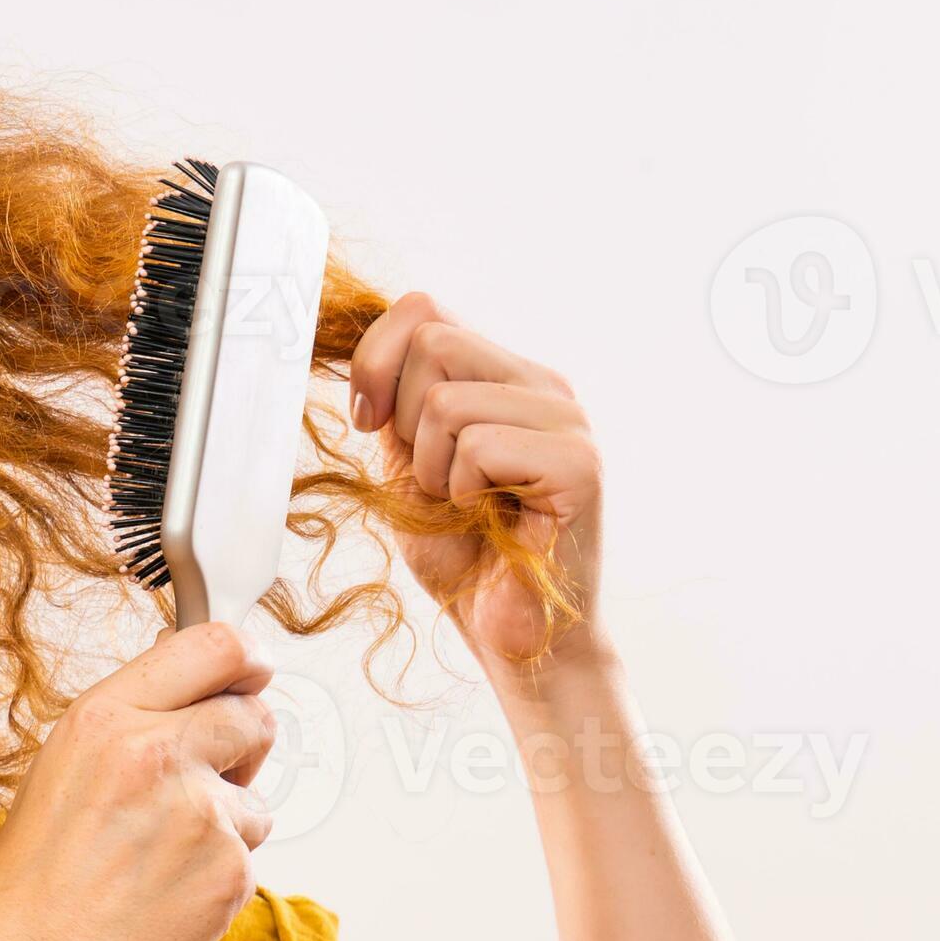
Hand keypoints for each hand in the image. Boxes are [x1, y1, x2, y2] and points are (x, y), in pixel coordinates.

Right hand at [0, 621, 278, 940]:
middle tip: (206, 781)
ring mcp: (198, 812)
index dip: (248, 658)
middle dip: (244, 748)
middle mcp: (155, 752)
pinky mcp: (228, 870)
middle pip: (254, 716)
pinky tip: (166, 898)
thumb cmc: (36, 880)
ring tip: (158, 861)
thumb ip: (133, 722)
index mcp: (105, 718)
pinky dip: (218, 878)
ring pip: (256, 797)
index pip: (214, 644)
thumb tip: (200, 688)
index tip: (255, 672)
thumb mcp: (64, 769)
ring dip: (226, 824)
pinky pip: (250, 858)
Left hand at [346, 293, 604, 667]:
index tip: (370, 421)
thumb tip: (359, 351)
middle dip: (405, 421)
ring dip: (433, 469)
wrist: (509, 633)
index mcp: (503, 375)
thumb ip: (396, 405)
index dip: (375, 359)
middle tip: (435, 480)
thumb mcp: (408, 465)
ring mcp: (567, 420)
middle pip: (433, 339)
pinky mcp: (579, 463)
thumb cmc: (465, 556)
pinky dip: (463, 492)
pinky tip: (494, 519)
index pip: (423, 307)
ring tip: (467, 507)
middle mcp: (542, 385)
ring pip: (448, 400)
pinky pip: (479, 445)